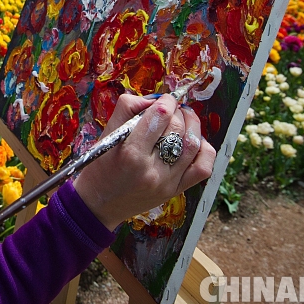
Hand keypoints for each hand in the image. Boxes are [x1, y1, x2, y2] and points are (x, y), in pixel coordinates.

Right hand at [74, 94, 215, 230]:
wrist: (98, 204)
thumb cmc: (100, 166)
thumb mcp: (107, 133)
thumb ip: (129, 108)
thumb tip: (156, 99)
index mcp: (131, 153)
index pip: (160, 116)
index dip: (166, 101)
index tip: (164, 99)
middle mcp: (152, 170)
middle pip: (177, 128)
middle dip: (177, 111)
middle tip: (170, 109)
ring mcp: (167, 183)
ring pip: (193, 144)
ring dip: (192, 125)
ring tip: (183, 119)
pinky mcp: (176, 191)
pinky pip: (203, 168)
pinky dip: (204, 149)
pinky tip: (192, 141)